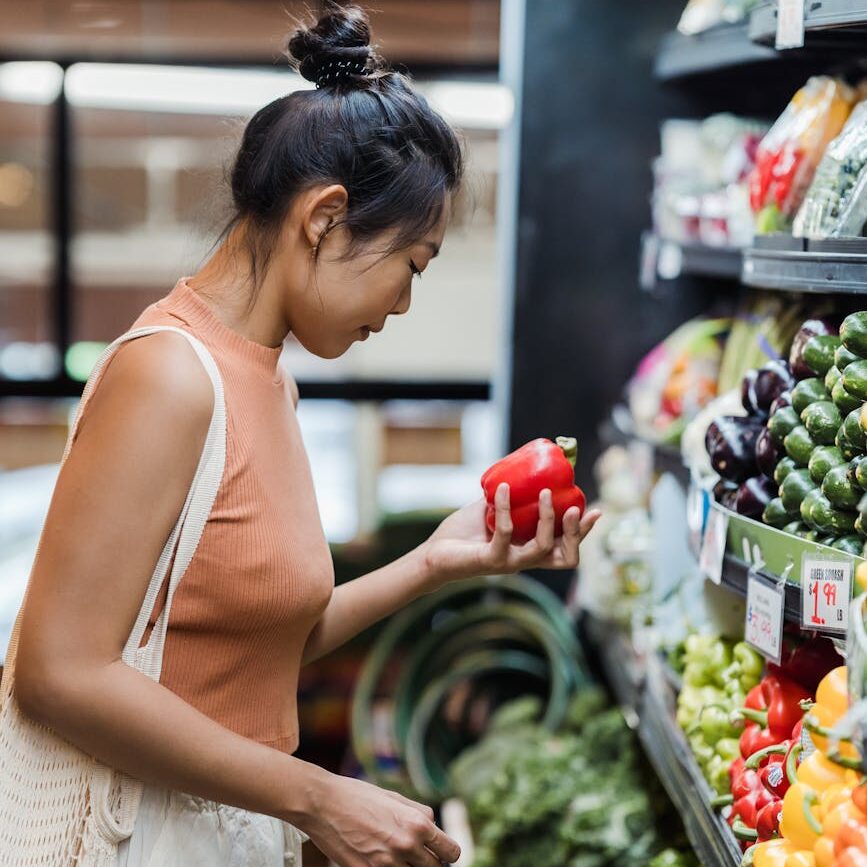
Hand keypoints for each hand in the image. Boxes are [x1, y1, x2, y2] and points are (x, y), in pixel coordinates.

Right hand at [302, 773, 460, 866]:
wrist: (322, 803)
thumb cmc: (357, 796)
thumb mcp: (394, 797)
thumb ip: (418, 813)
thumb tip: (433, 826)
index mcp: (417, 824)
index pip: (451, 852)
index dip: (446, 853)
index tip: (439, 852)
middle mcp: (406, 845)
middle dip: (428, 862)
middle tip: (416, 855)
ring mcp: (386, 864)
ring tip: (395, 854)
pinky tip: (379, 859)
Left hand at [422, 483, 600, 584]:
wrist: (434, 553)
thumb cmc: (464, 533)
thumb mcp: (493, 510)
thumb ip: (511, 498)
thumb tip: (524, 468)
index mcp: (530, 550)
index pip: (567, 548)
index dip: (583, 532)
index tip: (596, 509)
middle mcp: (524, 560)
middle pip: (566, 557)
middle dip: (576, 533)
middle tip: (573, 507)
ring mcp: (509, 562)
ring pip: (542, 547)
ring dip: (547, 519)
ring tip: (543, 493)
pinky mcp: (491, 560)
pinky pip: (505, 533)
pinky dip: (506, 508)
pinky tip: (503, 489)